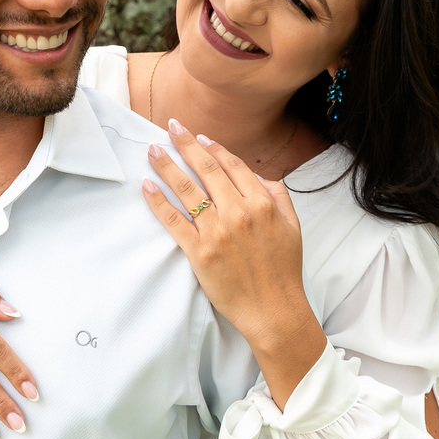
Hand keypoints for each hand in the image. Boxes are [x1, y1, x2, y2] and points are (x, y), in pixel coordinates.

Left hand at [142, 120, 326, 405]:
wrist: (274, 310)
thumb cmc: (283, 270)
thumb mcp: (292, 226)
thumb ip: (278, 195)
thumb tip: (259, 176)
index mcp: (262, 203)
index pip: (232, 165)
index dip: (213, 148)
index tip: (199, 137)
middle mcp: (238, 212)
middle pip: (206, 169)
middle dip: (185, 145)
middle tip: (171, 127)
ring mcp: (217, 231)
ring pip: (186, 189)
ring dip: (166, 166)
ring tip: (153, 150)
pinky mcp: (199, 252)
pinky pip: (174, 220)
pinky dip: (158, 201)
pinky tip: (147, 186)